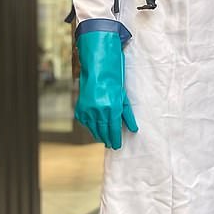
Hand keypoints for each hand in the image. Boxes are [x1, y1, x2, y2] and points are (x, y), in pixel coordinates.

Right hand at [75, 27, 137, 148]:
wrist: (97, 68)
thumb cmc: (114, 80)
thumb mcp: (123, 96)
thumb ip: (127, 114)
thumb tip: (133, 129)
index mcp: (111, 108)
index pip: (113, 129)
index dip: (115, 139)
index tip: (117, 145)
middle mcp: (98, 110)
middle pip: (103, 131)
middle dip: (108, 139)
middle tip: (111, 144)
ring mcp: (87, 110)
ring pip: (93, 128)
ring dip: (99, 134)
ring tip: (104, 139)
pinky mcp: (80, 108)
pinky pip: (85, 122)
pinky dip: (90, 126)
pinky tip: (94, 128)